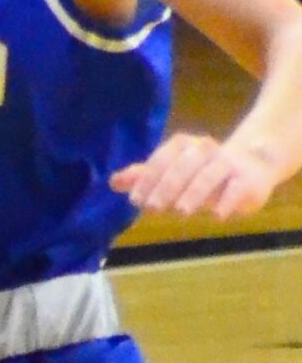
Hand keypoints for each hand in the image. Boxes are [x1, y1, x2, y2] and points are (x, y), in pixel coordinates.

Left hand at [113, 132, 280, 219]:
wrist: (250, 166)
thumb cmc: (200, 172)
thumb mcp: (170, 173)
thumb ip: (144, 177)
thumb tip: (113, 182)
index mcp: (182, 146)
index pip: (162, 159)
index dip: (148, 179)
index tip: (136, 200)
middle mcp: (205, 150)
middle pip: (185, 164)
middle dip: (168, 185)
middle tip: (153, 208)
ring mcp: (228, 163)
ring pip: (211, 172)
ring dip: (195, 191)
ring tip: (182, 211)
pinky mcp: (248, 180)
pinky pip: (238, 187)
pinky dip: (227, 200)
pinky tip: (216, 215)